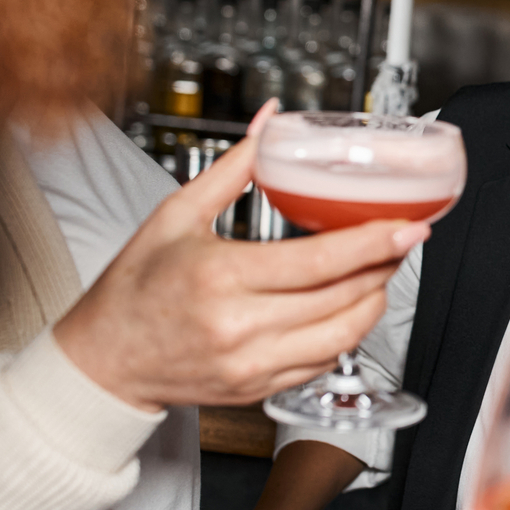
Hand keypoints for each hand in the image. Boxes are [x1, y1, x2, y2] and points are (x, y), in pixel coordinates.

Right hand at [54, 102, 429, 410]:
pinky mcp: (258, 389)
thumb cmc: (133, 288)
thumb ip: (236, 167)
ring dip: (374, 300)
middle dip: (385, 265)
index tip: (407, 226)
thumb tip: (270, 121)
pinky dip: (346, 332)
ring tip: (381, 269)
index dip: (373, 243)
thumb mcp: (176, 214)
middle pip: (343, 297)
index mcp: (220, 278)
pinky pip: (323, 363)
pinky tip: (349, 305)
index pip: (320, 263)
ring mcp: (252, 364)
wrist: (102, 361)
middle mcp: (240, 327)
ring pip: (343, 337)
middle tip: (403, 237)